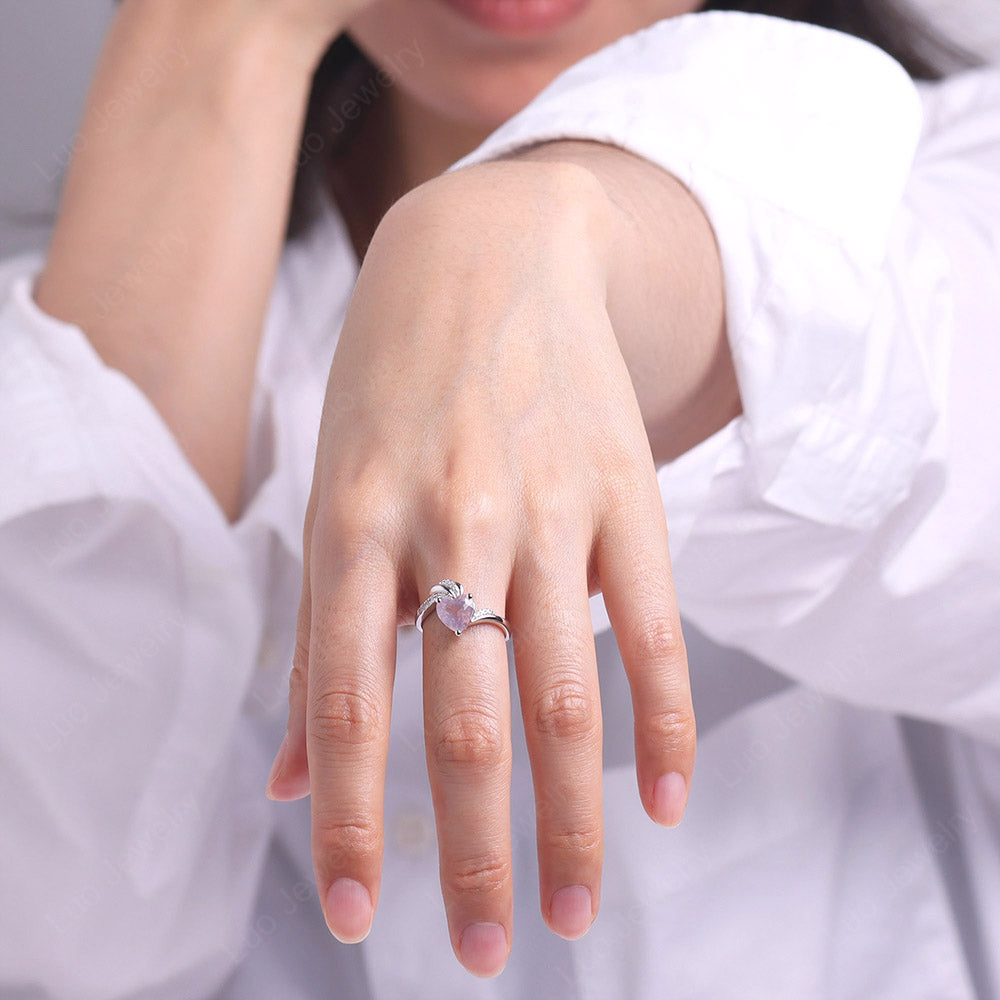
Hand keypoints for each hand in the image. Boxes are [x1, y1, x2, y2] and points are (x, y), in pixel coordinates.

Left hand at [266, 161, 696, 976]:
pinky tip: (661, 801)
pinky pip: (651, 627)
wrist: (491, 252)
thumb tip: (289, 778)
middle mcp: (449, 520)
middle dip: (470, 853)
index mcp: (356, 523)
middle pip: (464, 718)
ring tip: (573, 909)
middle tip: (486, 951)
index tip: (358, 915)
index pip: (346, 699)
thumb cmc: (394, 387)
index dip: (350, 818)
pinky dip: (663, 723)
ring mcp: (546, 505)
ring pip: (564, 691)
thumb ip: (323, 636)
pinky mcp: (624, 493)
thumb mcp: (334, 491)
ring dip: (573, 818)